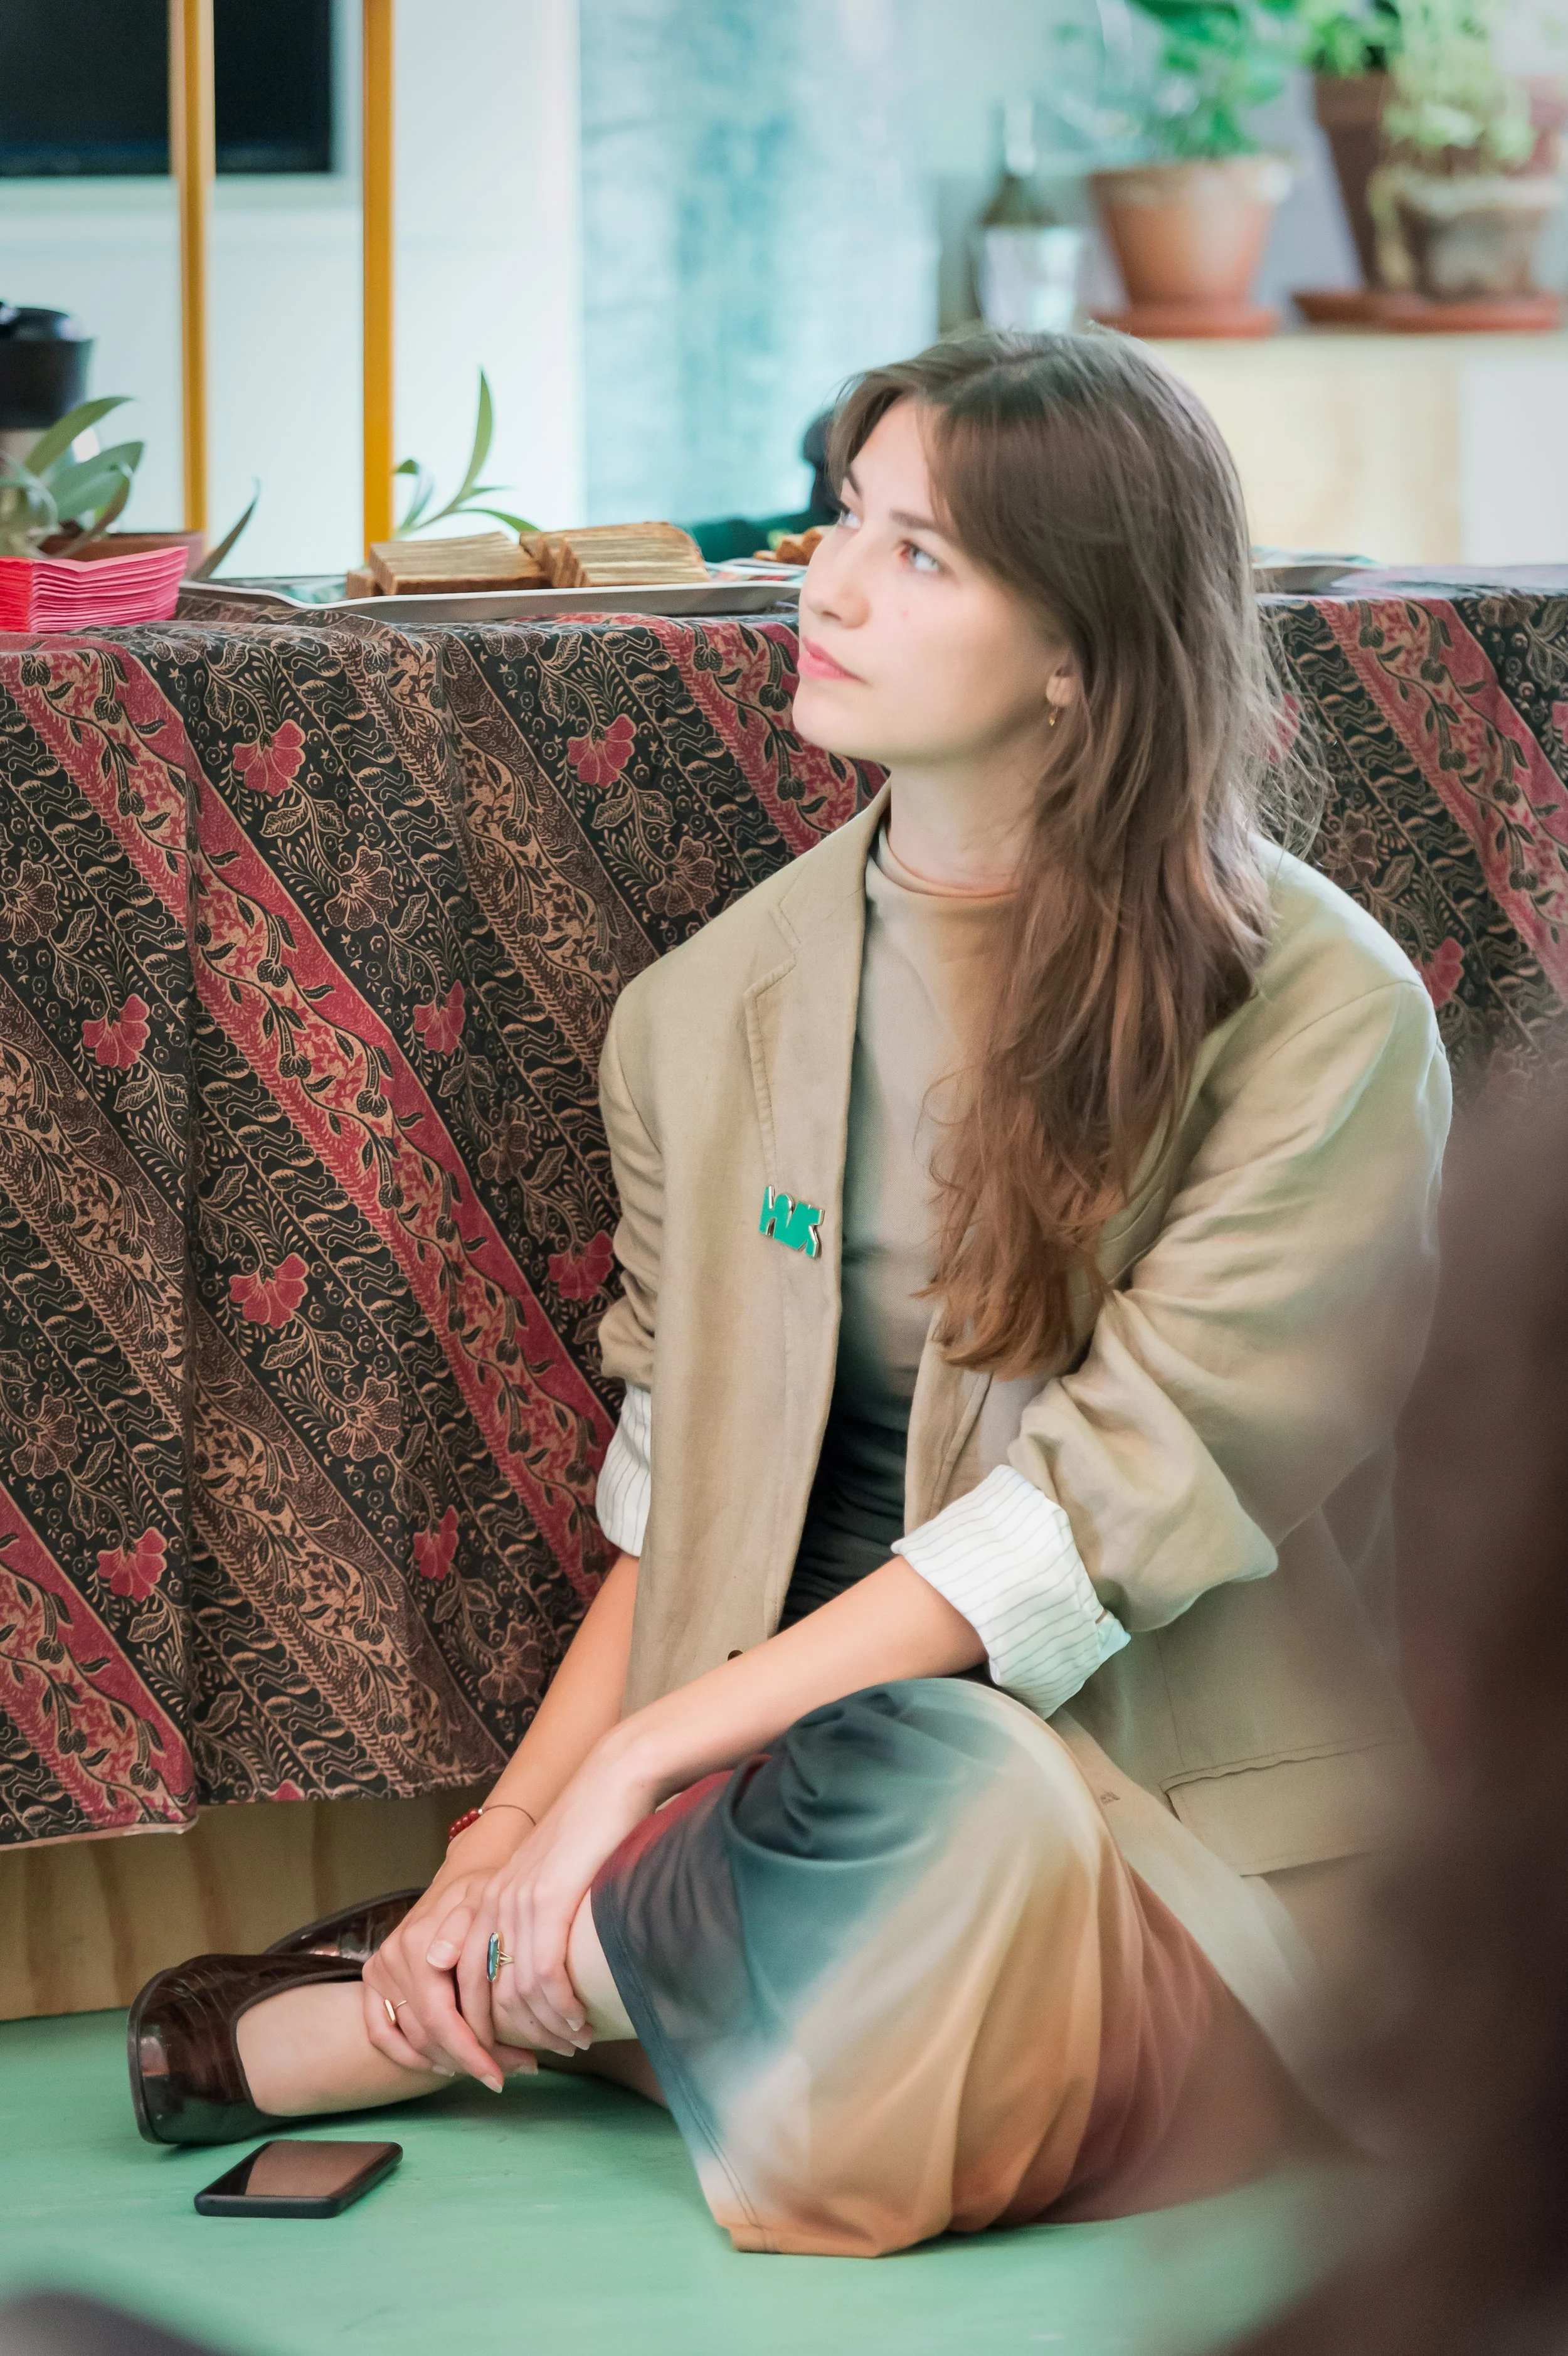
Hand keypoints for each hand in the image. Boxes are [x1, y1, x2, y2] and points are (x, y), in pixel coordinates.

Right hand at [361, 1823, 538, 2091]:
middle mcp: (392, 1957)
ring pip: (410, 2038)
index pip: (442, 2017)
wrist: (462, 1881)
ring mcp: (379, 1970)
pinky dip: (408, 2055)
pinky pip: (381, 2032)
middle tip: (502, 2078)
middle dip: (467, 2061)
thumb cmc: (483, 1897)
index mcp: (418, 1943)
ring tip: (484, 2068)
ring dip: (447, 2061)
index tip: (502, 2077)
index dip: (472, 2053)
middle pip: (427, 2034)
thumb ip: (464, 1930)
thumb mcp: (486, 1903)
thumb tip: (439, 1960)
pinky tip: (440, 2064)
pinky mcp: (373, 1980)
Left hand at [441, 1731, 657, 2056]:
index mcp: (485, 1902)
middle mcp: (492, 1905)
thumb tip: (526, 1973)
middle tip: (530, 2068)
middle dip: (503, 2043)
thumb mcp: (544, 1879)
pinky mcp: (548, 1902)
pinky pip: (545, 1975)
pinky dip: (561, 2009)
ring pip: (516, 1994)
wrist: (610, 1783)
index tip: (503, 2056)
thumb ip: (524, 1921)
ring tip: (569, 2046)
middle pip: (480, 1998)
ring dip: (542, 2031)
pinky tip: (579, 2024)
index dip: (477, 2029)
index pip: (462, 1984)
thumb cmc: (587, 1833)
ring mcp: (517, 1904)